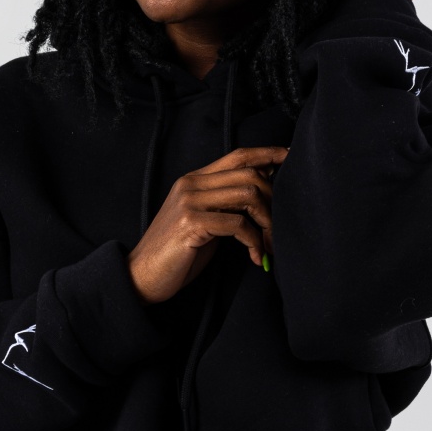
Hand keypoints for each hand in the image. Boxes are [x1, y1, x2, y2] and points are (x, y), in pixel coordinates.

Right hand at [127, 146, 288, 303]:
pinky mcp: (191, 223)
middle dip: (274, 201)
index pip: (238, 156)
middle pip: (249, 174)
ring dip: (267, 223)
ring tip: (270, 245)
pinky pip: (238, 224)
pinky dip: (254, 241)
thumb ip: (225, 204)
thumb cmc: (178, 253)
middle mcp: (191, 184)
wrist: (142, 276)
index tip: (289, 158)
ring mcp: (189, 202)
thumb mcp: (204, 221)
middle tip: (279, 229)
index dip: (267, 154)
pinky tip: (255, 257)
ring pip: (247, 195)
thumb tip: (263, 194)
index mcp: (194, 180)